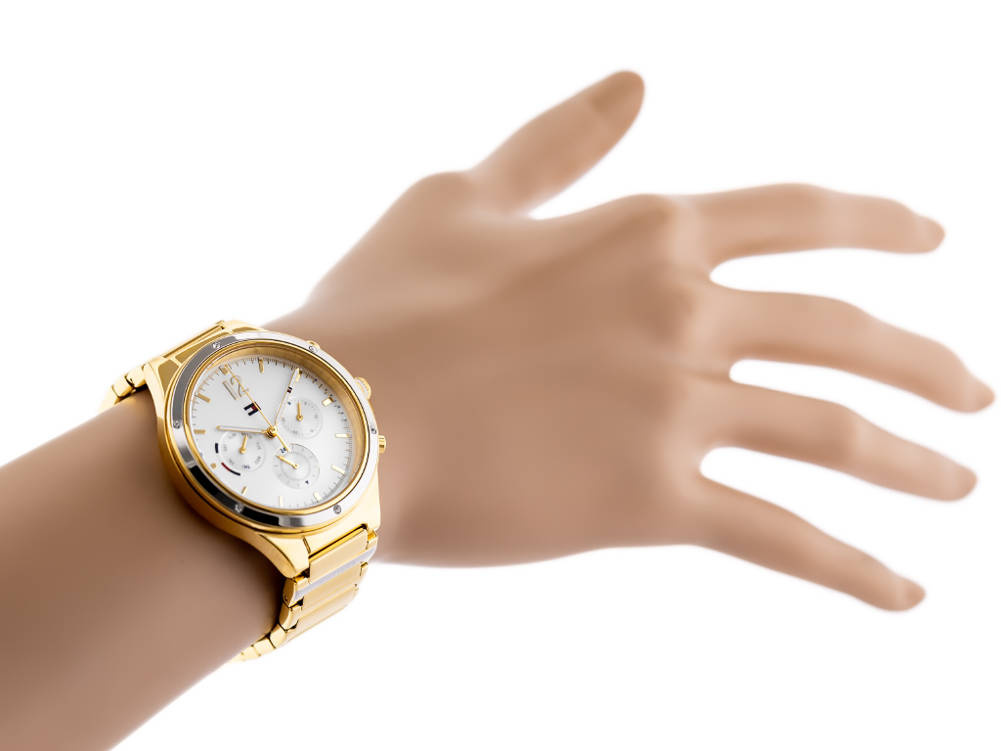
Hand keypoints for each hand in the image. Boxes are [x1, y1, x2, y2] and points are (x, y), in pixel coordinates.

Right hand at [274, 72, 991, 609]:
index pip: (799, 217)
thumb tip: (633, 80)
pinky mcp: (648, 501)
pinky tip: (902, 593)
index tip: (934, 239)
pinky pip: (779, 538)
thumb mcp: (461, 194)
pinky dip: (850, 569)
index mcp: (646, 230)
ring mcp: (673, 407)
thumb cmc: (381, 302)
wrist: (329, 414)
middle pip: (843, 333)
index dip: (880, 223)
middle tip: (971, 390)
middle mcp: (681, 311)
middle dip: (923, 362)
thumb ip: (557, 142)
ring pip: (833, 434)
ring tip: (958, 482)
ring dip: (912, 462)